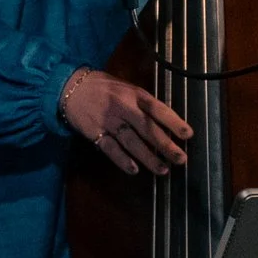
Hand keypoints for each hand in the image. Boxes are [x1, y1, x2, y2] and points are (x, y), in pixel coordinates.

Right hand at [62, 69, 192, 175]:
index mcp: (134, 95)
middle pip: (147, 128)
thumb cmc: (104, 88)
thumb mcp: (126, 88)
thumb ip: (144, 103)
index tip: (188, 135)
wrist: (69, 88)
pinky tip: (134, 170)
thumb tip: (167, 122)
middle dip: (165, 145)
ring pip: (131, 142)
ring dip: (148, 157)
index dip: (173, 122)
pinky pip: (110, 148)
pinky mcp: (94, 132)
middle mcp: (122, 107)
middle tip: (181, 159)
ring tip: (163, 170)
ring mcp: (108, 121)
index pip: (158, 109)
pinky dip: (122, 160)